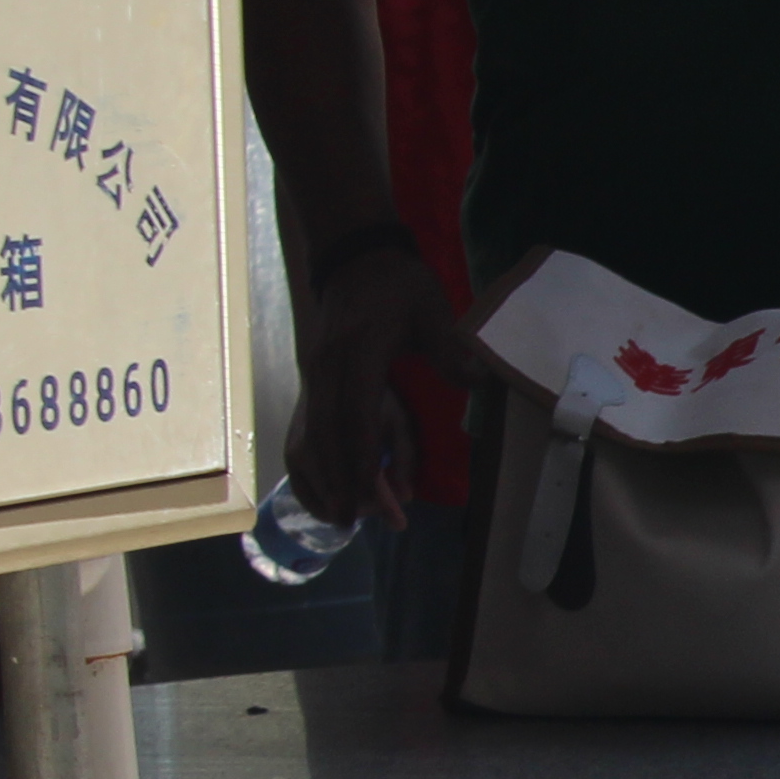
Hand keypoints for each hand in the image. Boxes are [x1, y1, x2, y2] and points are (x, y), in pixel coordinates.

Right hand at [279, 241, 478, 526]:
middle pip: (327, 435)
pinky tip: (322, 490)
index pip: (354, 416)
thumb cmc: (397, 284)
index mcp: (356, 354)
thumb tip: (478, 380)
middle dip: (339, 481)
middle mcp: (325, 370)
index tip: (369, 495)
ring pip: (306, 436)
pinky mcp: (311, 381)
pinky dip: (309, 464)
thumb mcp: (430, 307)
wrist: (354, 257)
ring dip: (319, 479)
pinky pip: (301, 430)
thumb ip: (448, 346)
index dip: (360, 458)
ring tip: (337, 518)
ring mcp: (313, 376)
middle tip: (354, 522)